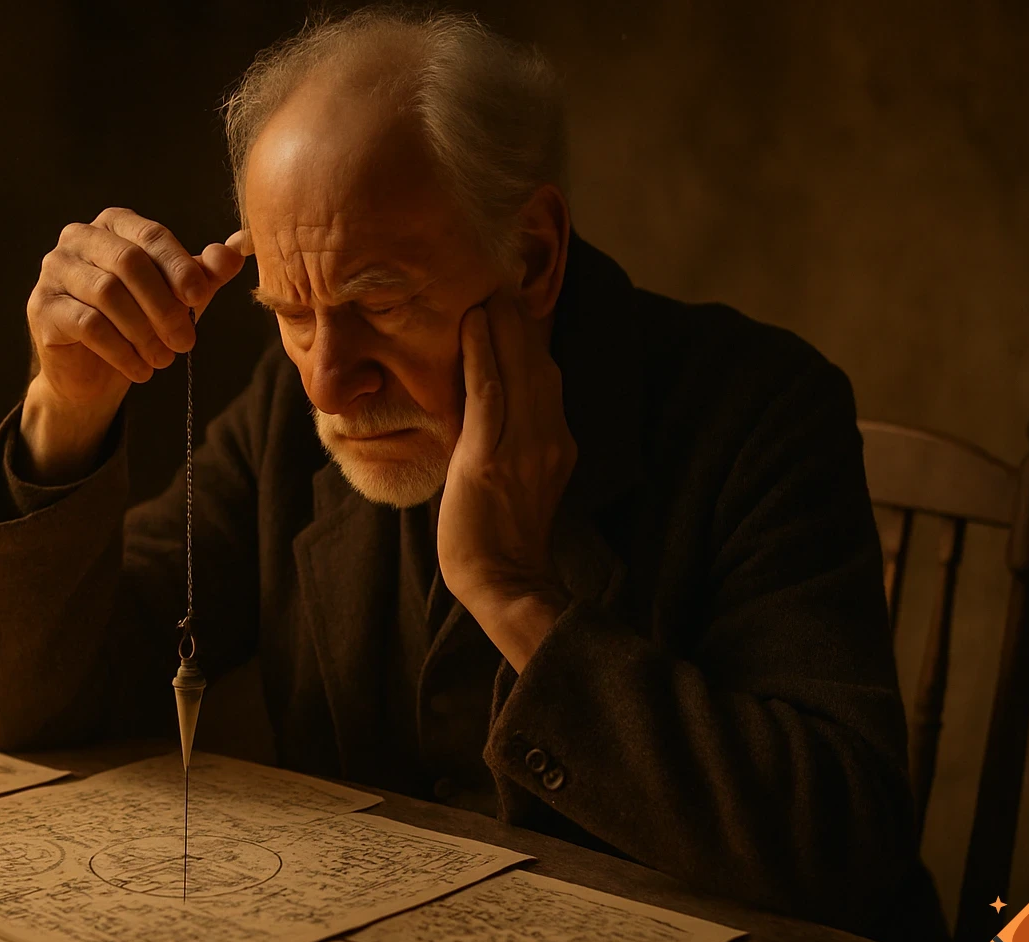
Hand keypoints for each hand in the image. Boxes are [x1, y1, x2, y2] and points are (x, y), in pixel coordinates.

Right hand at [21, 208, 251, 482]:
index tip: (201, 298)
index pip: (151, 235)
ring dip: (144, 332)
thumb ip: (206, 272)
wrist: (94, 372)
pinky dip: (122, 351)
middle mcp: (78, 238)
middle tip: (186, 342)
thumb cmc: (141, 322)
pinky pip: (88, 325)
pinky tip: (140, 371)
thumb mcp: (179, 297)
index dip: (180, 266)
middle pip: (129, 263)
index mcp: (114, 224)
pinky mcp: (42, 307)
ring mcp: (54, 271)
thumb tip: (241, 247)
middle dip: (164, 305)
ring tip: (164, 360)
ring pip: (107, 293)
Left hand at [437, 289, 576, 670]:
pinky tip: (471, 324)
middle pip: (538, 363)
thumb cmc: (496, 535)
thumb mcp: (515, 476)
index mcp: (557, 441)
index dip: (531, 337)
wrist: (502, 580)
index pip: (546, 375)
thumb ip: (509, 436)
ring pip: (517, 370)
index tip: (516, 298)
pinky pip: (488, 394)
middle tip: (501, 274)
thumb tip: (481, 397)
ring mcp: (524, 446)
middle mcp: (549, 437)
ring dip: (501, 325)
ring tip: (487, 285)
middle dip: (520, 318)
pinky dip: (481, 355)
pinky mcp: (491, 457)